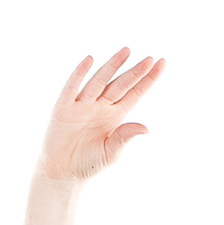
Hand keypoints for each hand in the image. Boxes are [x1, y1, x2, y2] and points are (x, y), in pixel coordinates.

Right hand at [39, 49, 160, 183]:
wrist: (62, 173)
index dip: (148, 79)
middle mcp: (101, 106)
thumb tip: (146, 128)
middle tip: (149, 59)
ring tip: (126, 52)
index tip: (161, 63)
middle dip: (135, 72)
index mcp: (115, 116)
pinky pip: (72, 87)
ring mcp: (83, 105)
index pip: (135, 93)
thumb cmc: (89, 163)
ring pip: (100, 81)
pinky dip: (79, 74)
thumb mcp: (111, 152)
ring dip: (112, 66)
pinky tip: (90, 60)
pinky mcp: (64, 108)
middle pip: (121, 84)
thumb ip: (125, 137)